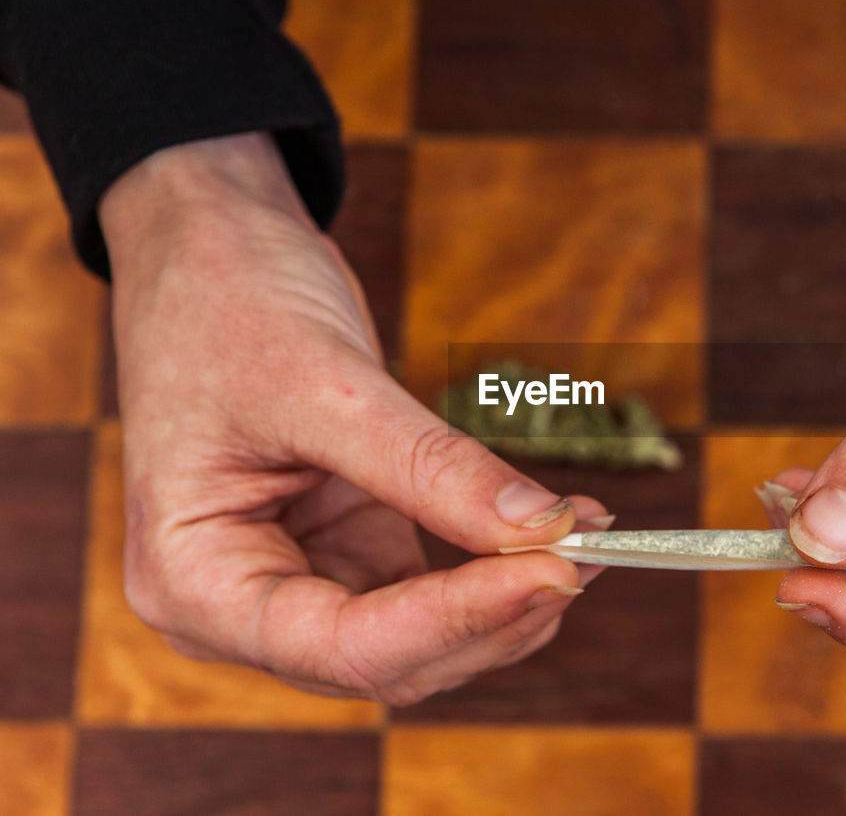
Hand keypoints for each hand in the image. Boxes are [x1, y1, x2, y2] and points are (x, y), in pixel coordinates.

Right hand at [101, 132, 603, 703]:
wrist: (210, 249)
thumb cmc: (228, 303)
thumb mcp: (326, 385)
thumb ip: (432, 468)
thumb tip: (546, 529)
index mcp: (194, 582)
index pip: (343, 647)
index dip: (458, 618)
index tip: (556, 567)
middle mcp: (242, 605)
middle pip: (390, 660)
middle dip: (493, 615)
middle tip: (586, 553)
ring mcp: (301, 581)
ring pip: (423, 640)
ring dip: (506, 601)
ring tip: (586, 539)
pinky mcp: (351, 549)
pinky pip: (433, 590)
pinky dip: (495, 568)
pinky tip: (553, 531)